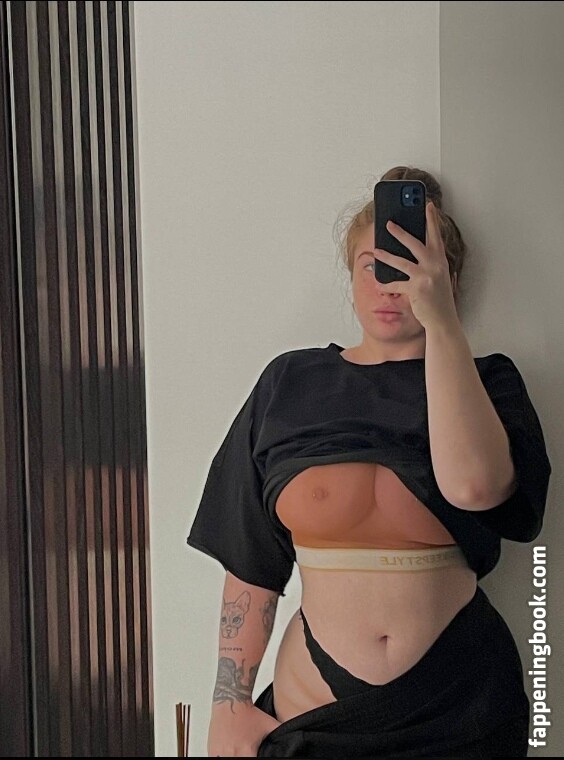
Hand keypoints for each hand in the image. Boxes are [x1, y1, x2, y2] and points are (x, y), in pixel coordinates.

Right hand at [208, 702, 281, 756]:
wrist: (231, 700)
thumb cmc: (249, 712)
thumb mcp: (269, 724)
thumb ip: (280, 733)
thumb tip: (295, 738)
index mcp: (247, 751)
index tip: (255, 755)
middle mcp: (233, 754)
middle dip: (244, 758)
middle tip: (246, 753)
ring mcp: (221, 753)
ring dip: (233, 758)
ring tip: (238, 752)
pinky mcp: (212, 751)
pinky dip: (223, 758)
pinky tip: (229, 753)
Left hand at [374, 201, 458, 330]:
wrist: (443, 320)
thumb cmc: (439, 299)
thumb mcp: (439, 277)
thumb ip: (431, 263)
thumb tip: (415, 251)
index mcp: (441, 261)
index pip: (436, 235)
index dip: (431, 220)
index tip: (427, 205)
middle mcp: (435, 265)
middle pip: (415, 243)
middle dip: (400, 232)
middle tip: (388, 224)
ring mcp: (426, 277)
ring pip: (401, 261)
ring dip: (386, 256)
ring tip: (376, 251)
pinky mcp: (416, 289)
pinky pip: (396, 284)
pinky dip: (386, 285)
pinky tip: (379, 284)